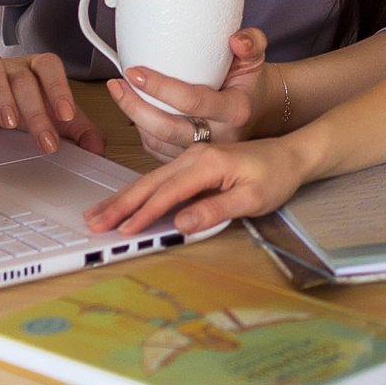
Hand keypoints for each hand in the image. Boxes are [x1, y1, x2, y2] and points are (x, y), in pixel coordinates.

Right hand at [0, 50, 105, 154]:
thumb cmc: (18, 100)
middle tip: (45, 140)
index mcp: (35, 70)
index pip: (50, 68)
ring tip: (9, 122)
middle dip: (36, 110)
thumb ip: (78, 129)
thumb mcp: (49, 115)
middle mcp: (10, 66)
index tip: (68, 116)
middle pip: (24, 78)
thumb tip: (99, 148)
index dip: (60, 88)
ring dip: (0, 94)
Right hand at [82, 136, 313, 239]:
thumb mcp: (253, 199)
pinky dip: (138, 192)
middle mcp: (195, 155)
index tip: (123, 229)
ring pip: (150, 179)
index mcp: (208, 162)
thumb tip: (182, 223)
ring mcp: (192, 157)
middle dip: (119, 204)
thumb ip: (216, 210)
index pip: (168, 192)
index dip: (144, 213)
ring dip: (123, 198)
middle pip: (150, 183)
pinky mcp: (193, 164)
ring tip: (97, 213)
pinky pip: (159, 179)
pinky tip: (124, 202)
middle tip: (93, 222)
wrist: (291, 155)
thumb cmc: (276, 175)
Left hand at [103, 27, 270, 159]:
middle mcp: (220, 137)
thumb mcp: (257, 58)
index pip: (192, 101)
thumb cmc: (250, 85)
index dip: (160, 87)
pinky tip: (134, 112)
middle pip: (168, 129)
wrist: (260, 113)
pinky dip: (142, 133)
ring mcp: (204, 152)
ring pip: (158, 144)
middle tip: (117, 84)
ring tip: (120, 93)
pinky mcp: (191, 160)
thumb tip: (236, 41)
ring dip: (133, 120)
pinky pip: (158, 152)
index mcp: (235, 110)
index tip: (136, 71)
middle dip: (135, 107)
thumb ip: (251, 43)